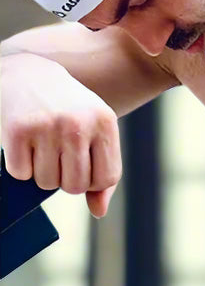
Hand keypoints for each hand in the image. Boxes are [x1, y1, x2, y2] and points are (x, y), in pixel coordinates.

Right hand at [1, 52, 121, 216]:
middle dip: (65, 180)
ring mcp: (47, 125)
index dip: (92, 182)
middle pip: (74, 185)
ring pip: (46, 183)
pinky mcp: (17, 129)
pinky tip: (25, 145)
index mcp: (104, 122)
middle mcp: (77, 123)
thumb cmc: (70, 110)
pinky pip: (21, 173)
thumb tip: (99, 211)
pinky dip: (21, 167)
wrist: (28, 74)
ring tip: (43, 150)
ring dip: (42, 174)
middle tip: (59, 158)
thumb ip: (104, 171)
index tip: (83, 166)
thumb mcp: (97, 131)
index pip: (105, 179)